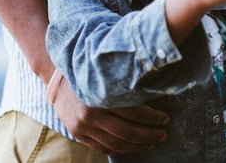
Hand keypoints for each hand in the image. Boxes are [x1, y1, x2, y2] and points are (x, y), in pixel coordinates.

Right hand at [53, 78, 169, 155]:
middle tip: (164, 134)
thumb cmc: (91, 74)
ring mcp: (84, 127)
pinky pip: (103, 148)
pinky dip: (121, 150)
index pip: (135, 112)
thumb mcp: (110, 76)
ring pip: (116, 144)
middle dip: (149, 135)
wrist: (59, 81)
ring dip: (138, 146)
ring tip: (153, 143)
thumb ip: (133, 86)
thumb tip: (161, 93)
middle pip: (128, 132)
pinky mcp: (79, 135)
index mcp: (103, 96)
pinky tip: (134, 148)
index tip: (166, 118)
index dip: (153, 118)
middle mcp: (92, 114)